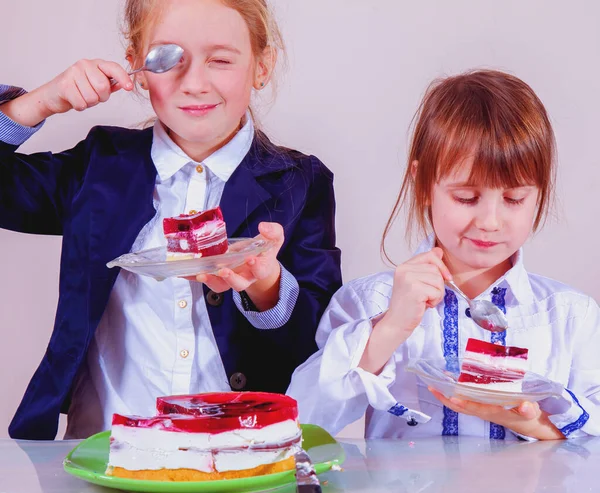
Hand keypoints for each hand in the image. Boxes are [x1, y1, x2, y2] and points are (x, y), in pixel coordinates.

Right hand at [38, 59, 132, 114]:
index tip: (129, 88)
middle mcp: (84, 65)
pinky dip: (80, 106)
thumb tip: (124, 84)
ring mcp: (73, 73)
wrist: (53, 95)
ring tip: (82, 97)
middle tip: (93, 95)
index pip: (113, 68)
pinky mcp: (64, 85)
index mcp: (96, 64)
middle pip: (103, 87)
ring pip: (92, 97)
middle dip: (101, 97)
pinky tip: (74, 100)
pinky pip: (81, 103)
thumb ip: (110, 84)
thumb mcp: (96, 85)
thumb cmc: (77, 89)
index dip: (123, 78)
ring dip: (89, 103)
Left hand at [189, 222, 284, 310]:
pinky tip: (184, 271)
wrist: (258, 259)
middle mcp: (245, 276)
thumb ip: (273, 231)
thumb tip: (263, 226)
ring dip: (211, 281)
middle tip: (224, 271)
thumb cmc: (265, 248)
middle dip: (231, 278)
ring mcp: (230, 277)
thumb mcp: (274, 237)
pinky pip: (207, 278)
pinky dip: (194, 276)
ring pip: (221, 286)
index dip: (256, 266)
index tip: (251, 258)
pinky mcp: (218, 275)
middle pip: (239, 284)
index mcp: (261, 268)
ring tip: (201, 274)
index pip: (260, 271)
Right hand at [379, 247, 451, 337]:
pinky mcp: (415, 289)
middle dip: (438, 284)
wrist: (397, 322)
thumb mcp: (416, 282)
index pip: (429, 255)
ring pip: (438, 280)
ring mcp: (408, 279)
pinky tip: (424, 305)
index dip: (441, 266)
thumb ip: (426, 266)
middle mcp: (404, 269)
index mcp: (403, 266)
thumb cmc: (408, 304)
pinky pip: (437, 291)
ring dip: (437, 293)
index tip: (446, 277)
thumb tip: (439, 250)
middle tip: (428, 295)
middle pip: (435, 269)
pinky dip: (435, 300)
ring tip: (425, 300)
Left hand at [429, 388, 564, 439]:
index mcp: (492, 412)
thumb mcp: (531, 412)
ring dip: (447, 393)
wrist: (529, 423)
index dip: (461, 403)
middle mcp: (482, 411)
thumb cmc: (528, 416)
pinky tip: (451, 379)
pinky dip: (456, 390)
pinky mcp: (481, 404)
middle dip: (445, 397)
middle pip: (459, 406)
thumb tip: (527, 407)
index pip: (473, 408)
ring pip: (459, 402)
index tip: (450, 395)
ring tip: (436, 379)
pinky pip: (464, 398)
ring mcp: (480, 408)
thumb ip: (528, 410)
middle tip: (432, 386)